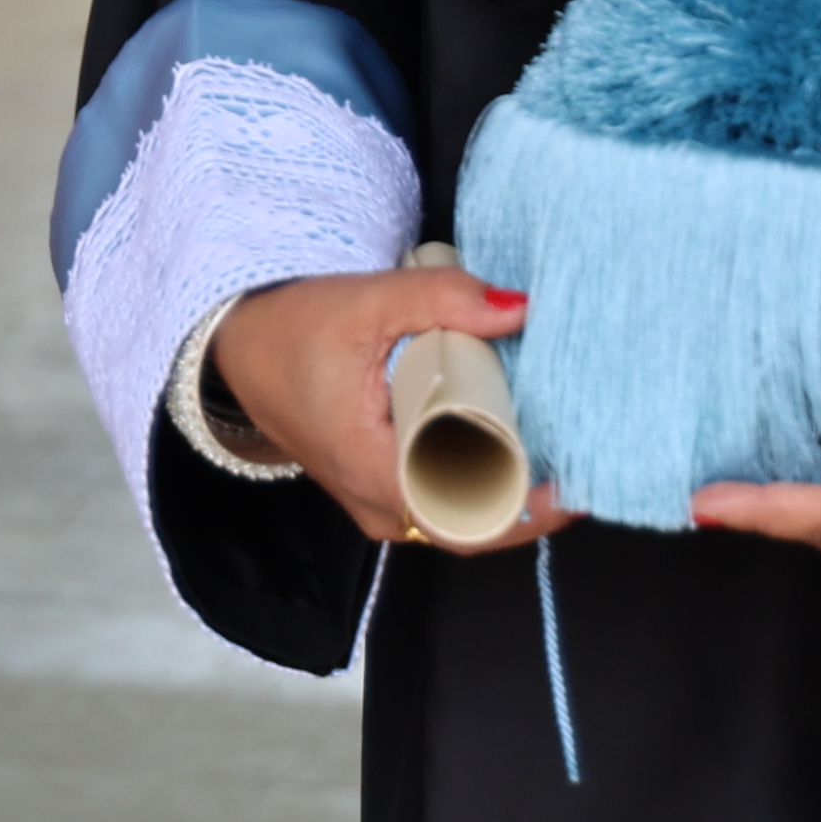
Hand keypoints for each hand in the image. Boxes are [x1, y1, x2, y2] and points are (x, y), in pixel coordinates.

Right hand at [205, 266, 575, 549]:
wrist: (237, 344)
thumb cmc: (290, 331)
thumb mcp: (366, 302)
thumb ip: (442, 299)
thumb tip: (518, 308)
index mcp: (376, 474)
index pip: (470, 519)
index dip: (531, 509)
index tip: (578, 484)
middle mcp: (382, 506)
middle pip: (477, 522)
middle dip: (533, 494)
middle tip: (582, 451)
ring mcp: (381, 504)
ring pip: (464, 514)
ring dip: (512, 485)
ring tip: (560, 446)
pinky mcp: (384, 487)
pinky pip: (447, 498)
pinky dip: (485, 477)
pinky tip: (519, 445)